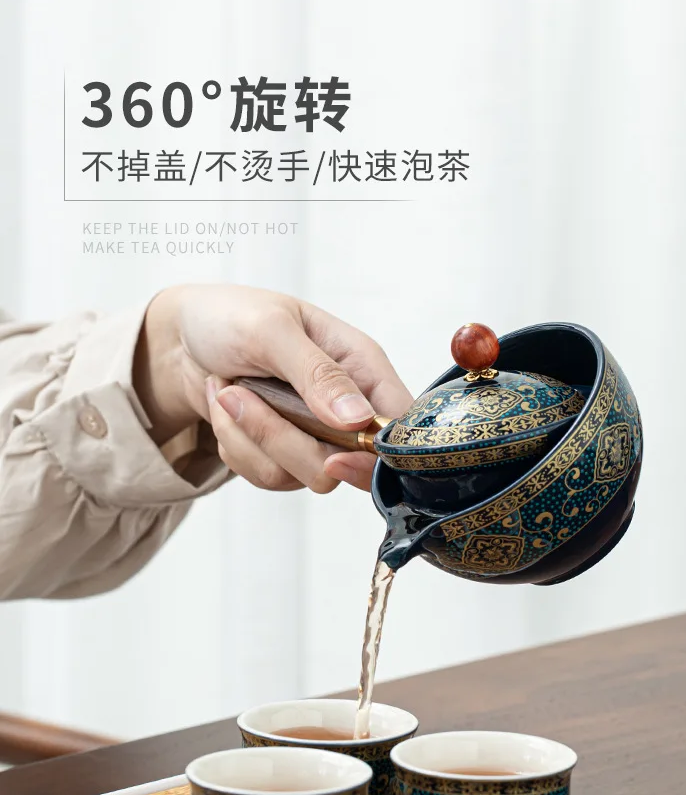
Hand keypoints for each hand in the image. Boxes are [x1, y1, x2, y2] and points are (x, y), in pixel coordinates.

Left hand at [133, 284, 412, 492]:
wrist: (178, 342)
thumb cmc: (229, 318)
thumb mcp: (271, 329)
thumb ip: (318, 373)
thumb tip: (358, 419)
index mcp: (361, 366)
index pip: (399, 425)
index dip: (378, 453)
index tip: (335, 455)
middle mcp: (347, 406)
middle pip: (346, 463)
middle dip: (285, 440)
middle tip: (243, 396)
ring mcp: (318, 436)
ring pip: (302, 476)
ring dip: (251, 438)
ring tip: (228, 394)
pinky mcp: (286, 455)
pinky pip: (270, 476)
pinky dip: (237, 447)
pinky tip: (227, 410)